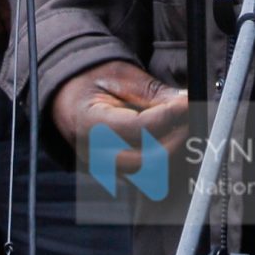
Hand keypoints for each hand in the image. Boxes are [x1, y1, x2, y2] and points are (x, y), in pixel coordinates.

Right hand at [50, 59, 189, 166]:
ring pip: (145, 176)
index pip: (135, 128)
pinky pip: (142, 178)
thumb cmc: (90, 82)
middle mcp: (92, 153)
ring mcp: (100, 168)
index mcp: (89, 123)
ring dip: (171, 154)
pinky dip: (161, 164)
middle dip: (174, 139)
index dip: (166, 117)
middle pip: (142, 161)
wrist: (64, 95)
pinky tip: (172, 141)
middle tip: (190, 117)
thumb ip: (151, 91)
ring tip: (183, 129)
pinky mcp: (111, 174)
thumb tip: (184, 100)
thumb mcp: (119, 76)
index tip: (186, 103)